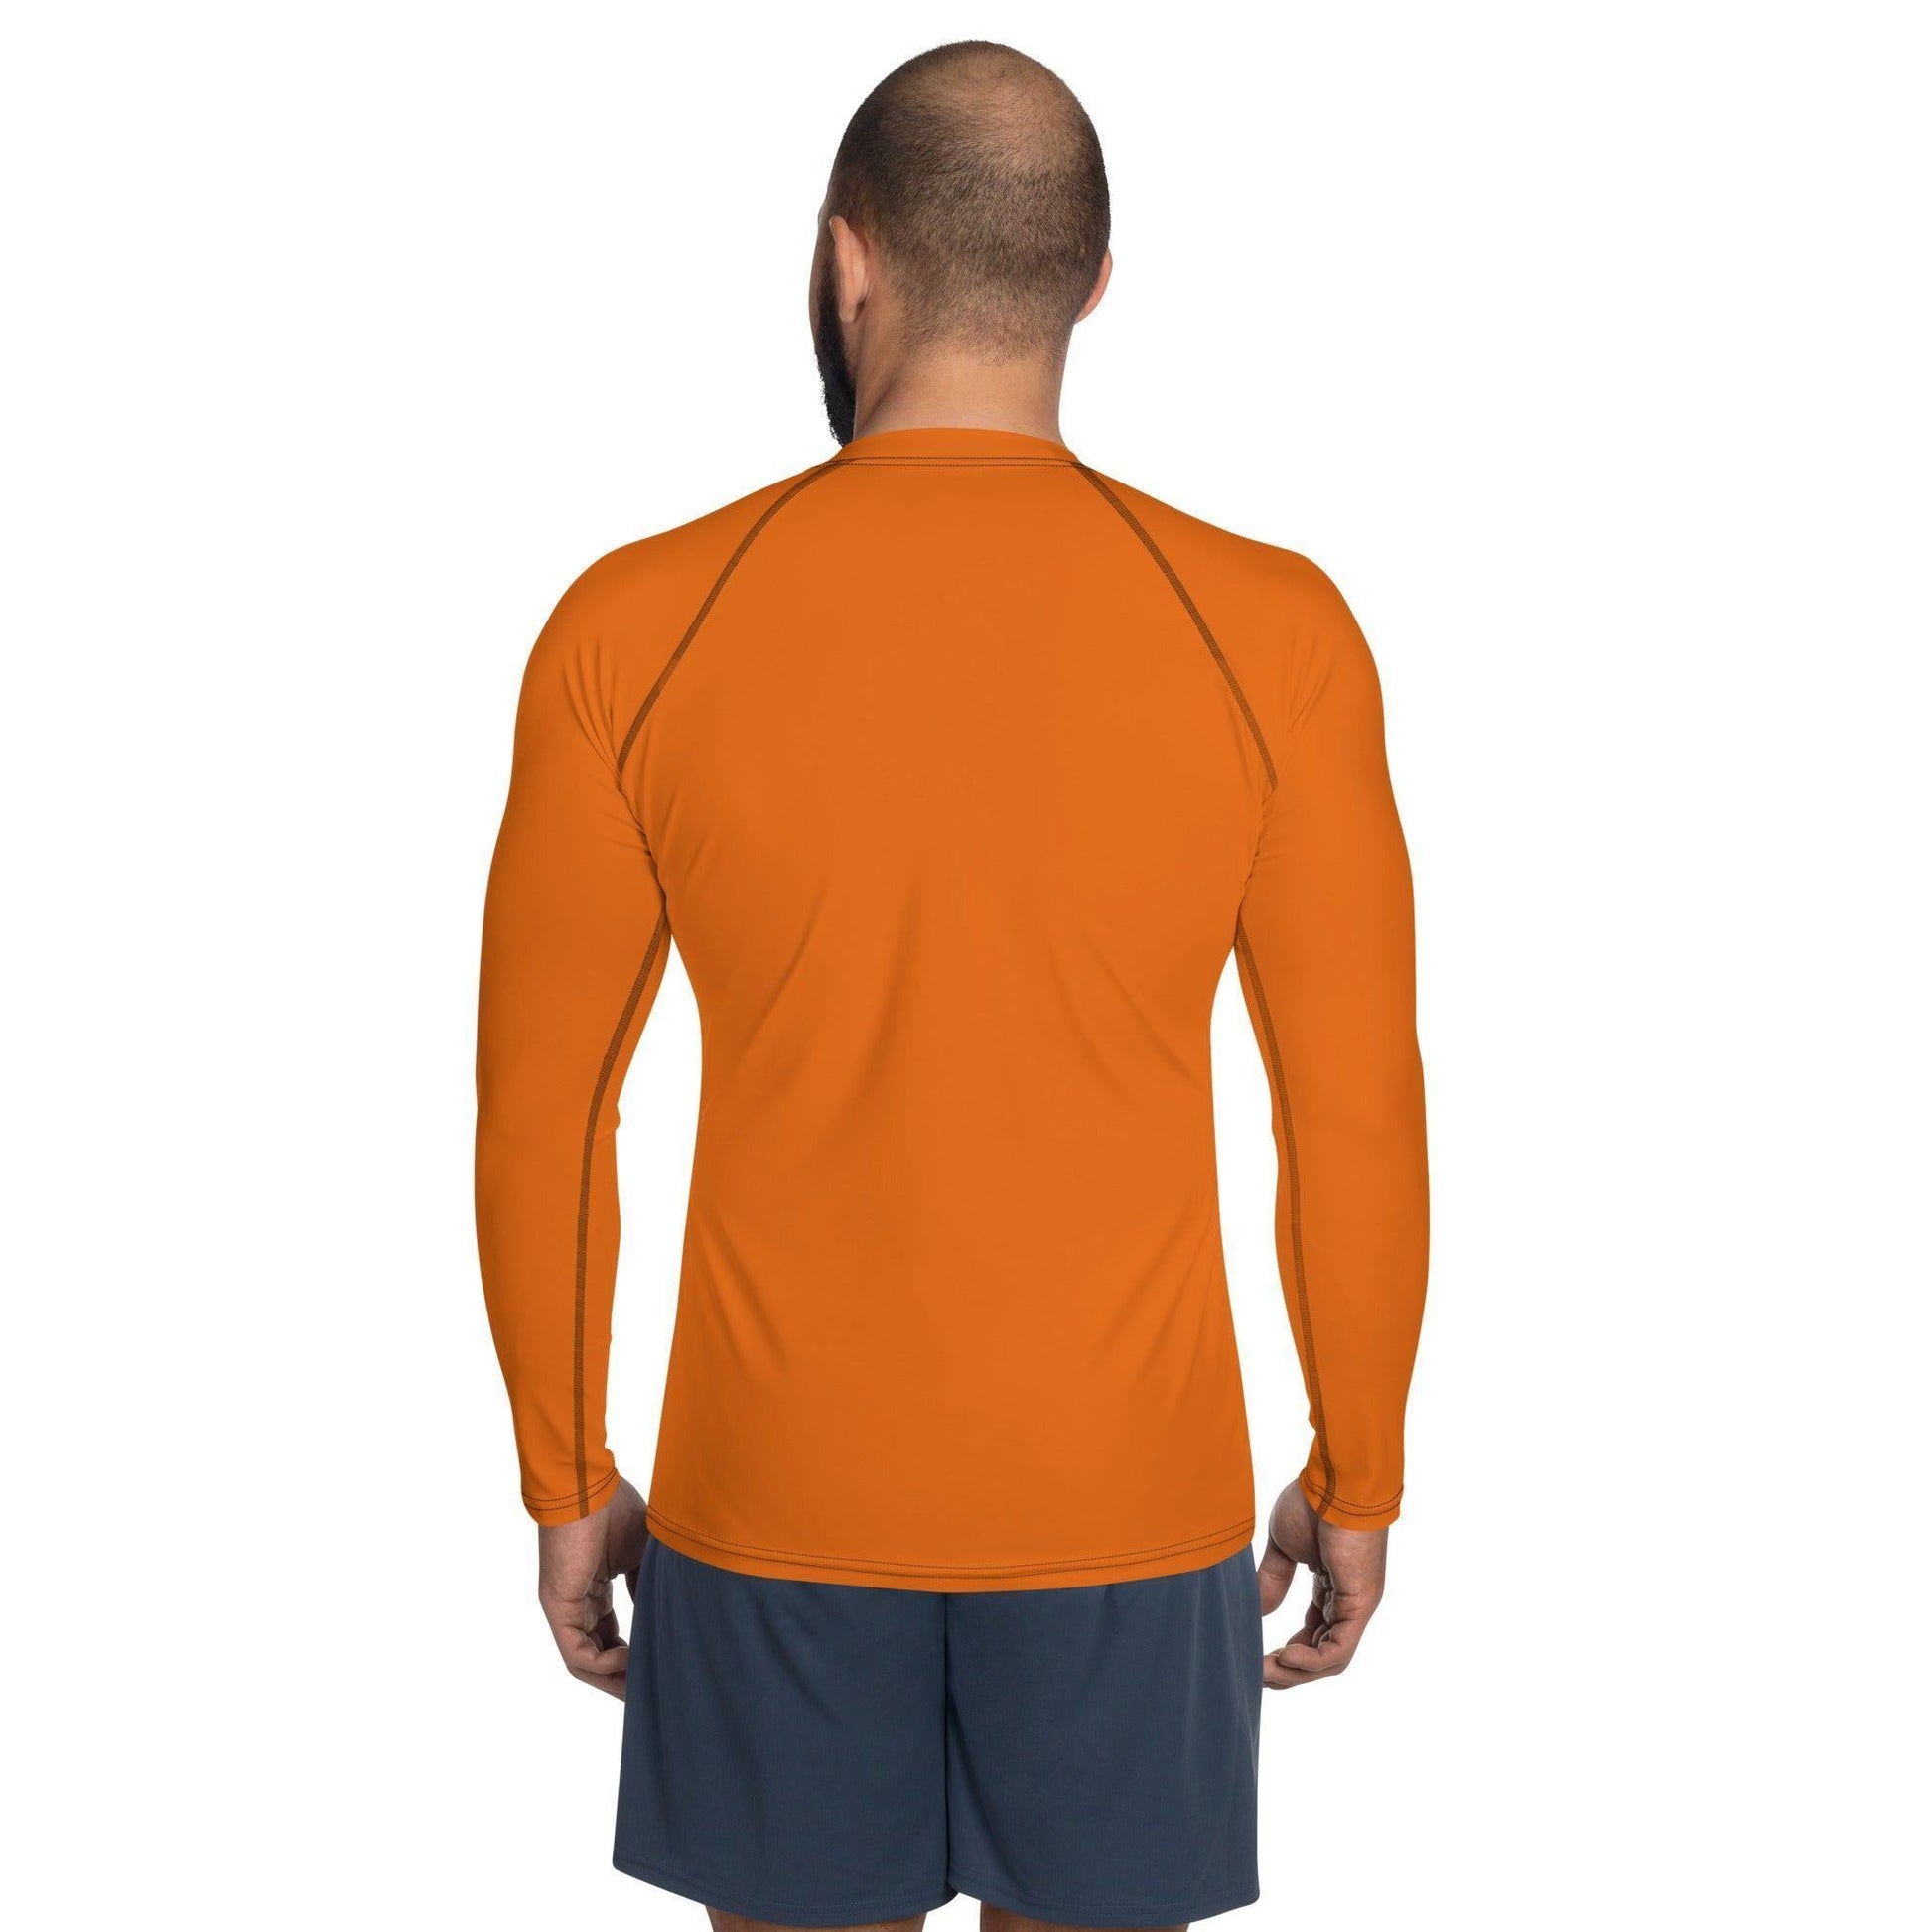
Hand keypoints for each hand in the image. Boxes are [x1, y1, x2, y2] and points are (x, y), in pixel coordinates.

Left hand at [536, 1476, 647, 1699]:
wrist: (588, 1487)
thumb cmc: (615, 1508)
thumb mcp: (644, 1552)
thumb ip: (649, 1583)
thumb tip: (662, 1614)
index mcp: (595, 1588)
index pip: (611, 1636)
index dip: (634, 1656)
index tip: (658, 1666)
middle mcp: (577, 1604)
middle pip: (598, 1657)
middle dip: (624, 1678)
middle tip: (653, 1691)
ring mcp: (565, 1609)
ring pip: (586, 1663)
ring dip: (614, 1680)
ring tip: (643, 1686)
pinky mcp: (558, 1609)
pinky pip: (578, 1654)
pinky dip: (605, 1665)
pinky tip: (631, 1660)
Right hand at [1256, 1480, 1387, 1688]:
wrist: (1337, 1481)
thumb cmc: (1312, 1502)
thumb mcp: (1283, 1546)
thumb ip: (1272, 1579)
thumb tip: (1255, 1612)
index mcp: (1333, 1585)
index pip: (1314, 1632)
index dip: (1288, 1651)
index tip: (1259, 1657)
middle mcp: (1348, 1600)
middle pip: (1322, 1653)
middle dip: (1289, 1670)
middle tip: (1257, 1674)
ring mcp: (1357, 1604)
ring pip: (1331, 1659)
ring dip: (1297, 1672)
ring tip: (1265, 1672)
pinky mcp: (1360, 1604)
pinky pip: (1339, 1648)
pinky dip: (1312, 1661)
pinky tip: (1284, 1657)